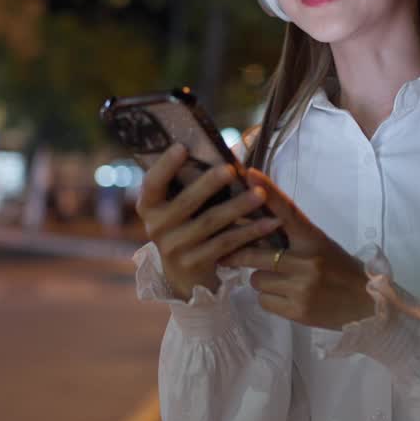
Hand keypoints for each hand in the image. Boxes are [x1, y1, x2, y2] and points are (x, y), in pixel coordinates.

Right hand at [135, 143, 283, 301]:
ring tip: (260, 194)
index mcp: (149, 206)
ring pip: (210, 222)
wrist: (183, 276)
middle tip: (231, 169)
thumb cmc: (186, 225)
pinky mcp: (195, 264)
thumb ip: (190, 180)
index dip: (165, 165)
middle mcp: (156, 227)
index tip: (182, 147)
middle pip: (185, 202)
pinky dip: (250, 232)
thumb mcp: (179, 205)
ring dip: (237, 207)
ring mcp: (174, 248)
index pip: (152, 183)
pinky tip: (270, 222)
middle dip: (209, 184)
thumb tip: (222, 145)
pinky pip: (226, 244)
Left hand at [220, 169, 375, 330]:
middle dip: (240, 255)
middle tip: (227, 254)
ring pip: (257, 280)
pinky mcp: (298, 311)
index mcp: (313, 239)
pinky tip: (286, 298)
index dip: (268, 192)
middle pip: (256, 253)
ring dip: (261, 280)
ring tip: (280, 282)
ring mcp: (302, 287)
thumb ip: (291, 236)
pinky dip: (269, 299)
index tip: (249, 174)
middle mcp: (308, 261)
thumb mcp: (320, 245)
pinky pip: (264, 301)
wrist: (366, 304)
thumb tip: (252, 224)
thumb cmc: (339, 270)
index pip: (288, 212)